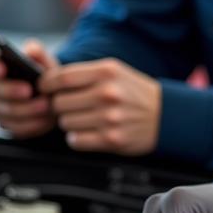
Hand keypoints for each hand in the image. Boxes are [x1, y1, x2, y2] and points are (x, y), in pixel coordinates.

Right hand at [0, 38, 57, 137]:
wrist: (56, 98)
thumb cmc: (45, 76)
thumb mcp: (45, 62)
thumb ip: (38, 53)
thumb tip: (31, 50)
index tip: (2, 69)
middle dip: (10, 90)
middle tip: (28, 90)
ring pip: (3, 111)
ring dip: (25, 109)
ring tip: (45, 105)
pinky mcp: (7, 125)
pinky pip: (14, 127)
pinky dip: (31, 124)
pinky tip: (44, 119)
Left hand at [39, 58, 160, 154]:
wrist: (166, 115)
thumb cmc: (134, 92)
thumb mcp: (114, 71)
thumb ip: (83, 73)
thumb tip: (47, 82)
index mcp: (106, 72)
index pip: (61, 77)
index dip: (46, 84)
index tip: (46, 88)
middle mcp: (107, 93)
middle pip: (59, 103)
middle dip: (60, 106)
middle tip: (72, 106)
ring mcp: (110, 117)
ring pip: (65, 123)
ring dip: (70, 123)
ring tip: (86, 119)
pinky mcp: (111, 139)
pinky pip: (75, 141)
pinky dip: (78, 138)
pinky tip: (90, 132)